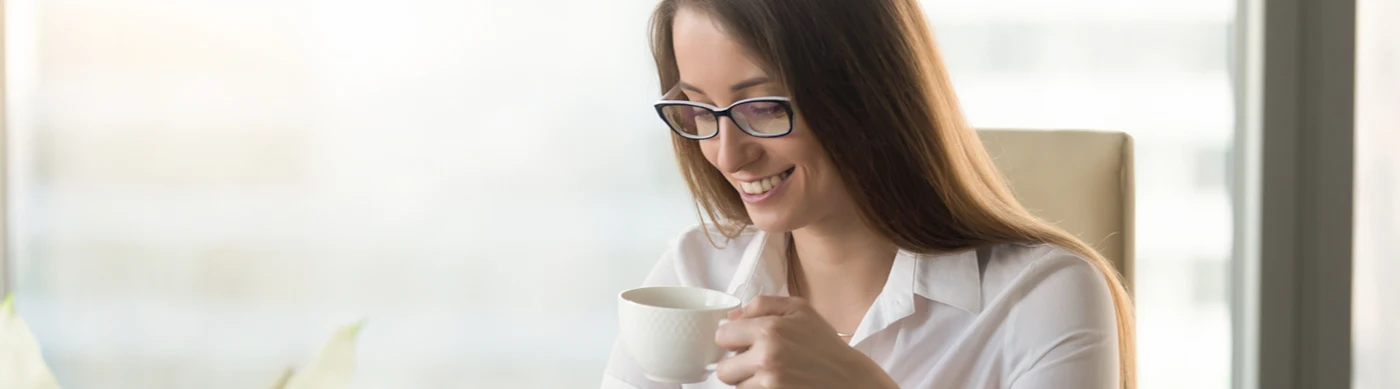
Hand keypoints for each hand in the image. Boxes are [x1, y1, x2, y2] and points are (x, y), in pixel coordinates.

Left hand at [713, 296, 899, 388]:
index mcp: (769, 329)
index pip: (722, 336)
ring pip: (736, 387)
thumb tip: (731, 316)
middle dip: (735, 366)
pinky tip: (777, 383)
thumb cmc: (823, 343)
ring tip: (770, 373)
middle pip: (723, 369)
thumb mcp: (799, 309)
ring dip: (748, 381)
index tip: (742, 342)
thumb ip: (761, 304)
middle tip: (754, 361)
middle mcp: (767, 356)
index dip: (731, 339)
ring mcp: (770, 382)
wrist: (847, 377)